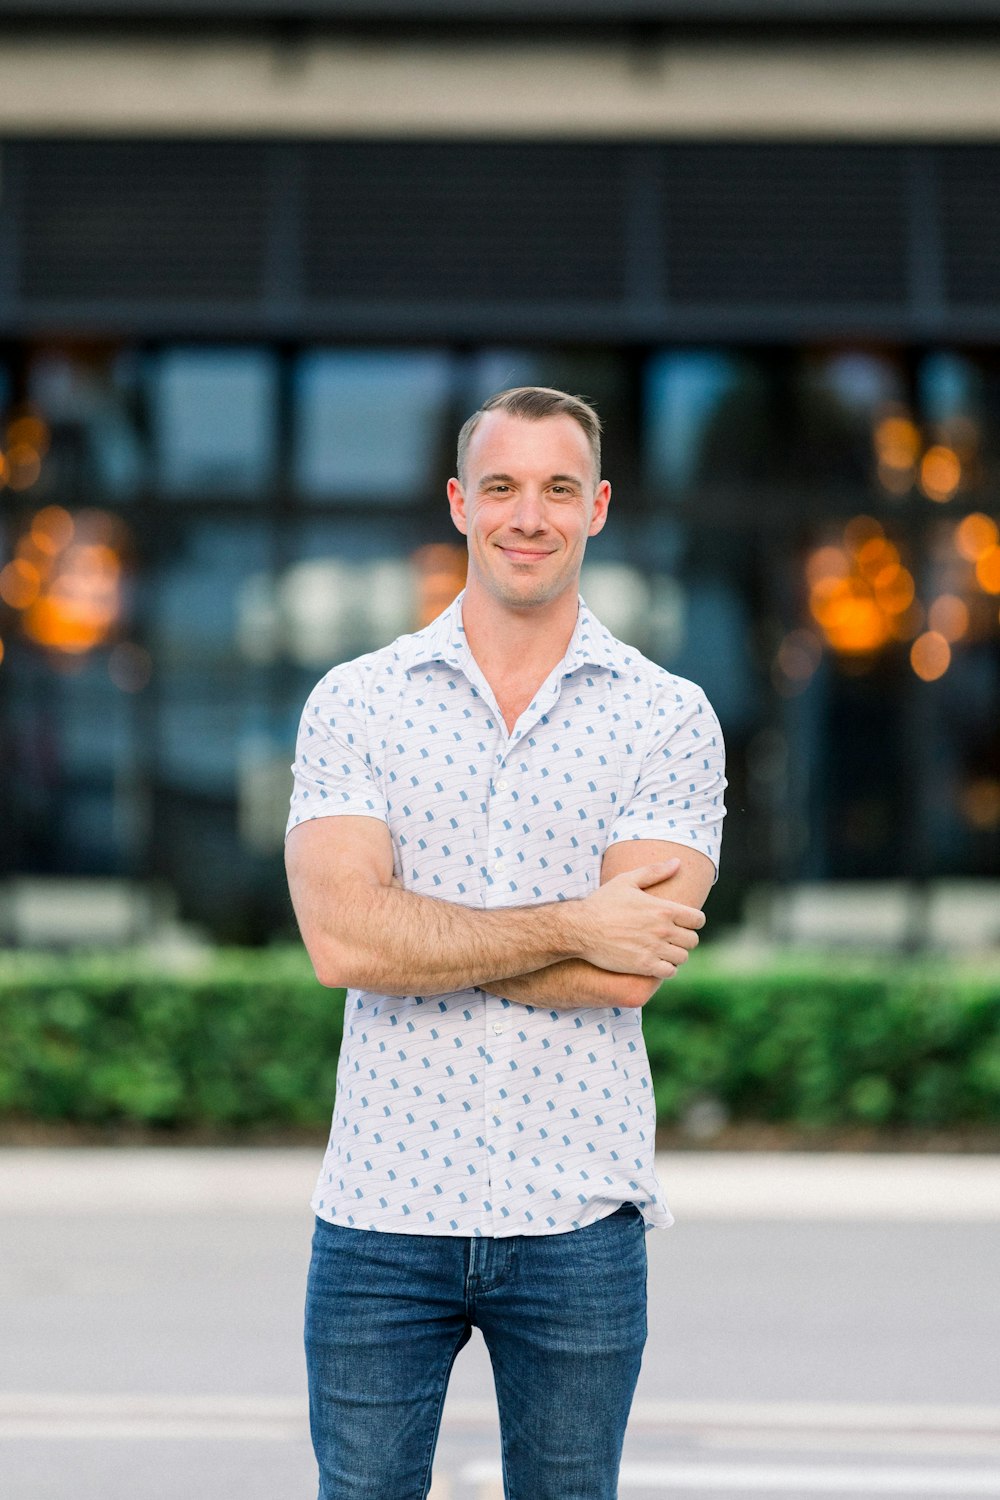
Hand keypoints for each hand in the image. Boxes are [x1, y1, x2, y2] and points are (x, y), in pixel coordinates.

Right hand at [573, 859, 704, 977]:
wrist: (580, 928)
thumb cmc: (602, 903)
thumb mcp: (627, 881)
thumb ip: (655, 871)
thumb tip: (678, 862)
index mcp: (663, 908)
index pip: (698, 919)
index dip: (694, 921)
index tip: (684, 923)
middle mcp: (662, 929)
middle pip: (692, 940)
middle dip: (684, 938)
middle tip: (671, 938)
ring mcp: (654, 949)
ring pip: (682, 957)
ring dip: (676, 955)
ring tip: (664, 951)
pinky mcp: (644, 965)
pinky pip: (669, 972)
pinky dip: (666, 969)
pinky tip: (657, 963)